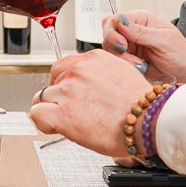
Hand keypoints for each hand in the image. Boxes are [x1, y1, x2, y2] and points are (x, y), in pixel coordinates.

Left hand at [28, 49, 152, 158]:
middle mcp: (78, 71)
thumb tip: (93, 86)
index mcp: (94, 59)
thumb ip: (102, 75)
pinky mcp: (62, 113)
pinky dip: (43, 122)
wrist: (148, 122)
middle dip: (59, 96)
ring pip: (44, 97)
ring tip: (67, 122)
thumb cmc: (142, 106)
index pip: (66, 66)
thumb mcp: (124, 75)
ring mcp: (68, 90)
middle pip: (53, 80)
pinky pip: (37, 113)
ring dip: (52, 109)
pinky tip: (54, 128)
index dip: (66, 82)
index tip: (71, 94)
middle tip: (72, 110)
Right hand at [110, 15, 185, 82]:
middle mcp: (132, 31)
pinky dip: (126, 68)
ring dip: (124, 61)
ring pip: (110, 51)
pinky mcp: (129, 60)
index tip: (124, 45)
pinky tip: (141, 68)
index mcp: (141, 19)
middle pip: (108, 35)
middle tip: (134, 60)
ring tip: (142, 65)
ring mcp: (129, 46)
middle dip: (117, 49)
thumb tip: (121, 21)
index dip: (113, 32)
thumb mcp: (164, 40)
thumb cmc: (182, 54)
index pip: (114, 19)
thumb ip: (141, 32)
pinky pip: (117, 63)